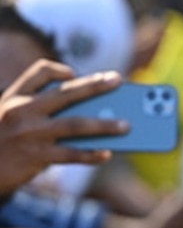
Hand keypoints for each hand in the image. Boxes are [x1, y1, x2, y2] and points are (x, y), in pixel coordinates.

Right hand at [0, 61, 127, 194]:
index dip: (59, 71)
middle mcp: (22, 111)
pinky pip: (71, 154)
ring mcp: (30, 134)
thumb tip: (91, 118)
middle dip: (94, 85)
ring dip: (104, 125)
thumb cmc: (1, 144)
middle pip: (65, 93)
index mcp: (14, 98)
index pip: (39, 72)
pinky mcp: (36, 156)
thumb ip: (41, 112)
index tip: (74, 75)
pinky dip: (91, 154)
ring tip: (126, 125)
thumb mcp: (10, 118)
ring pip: (75, 125)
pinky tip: (106, 153)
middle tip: (117, 79)